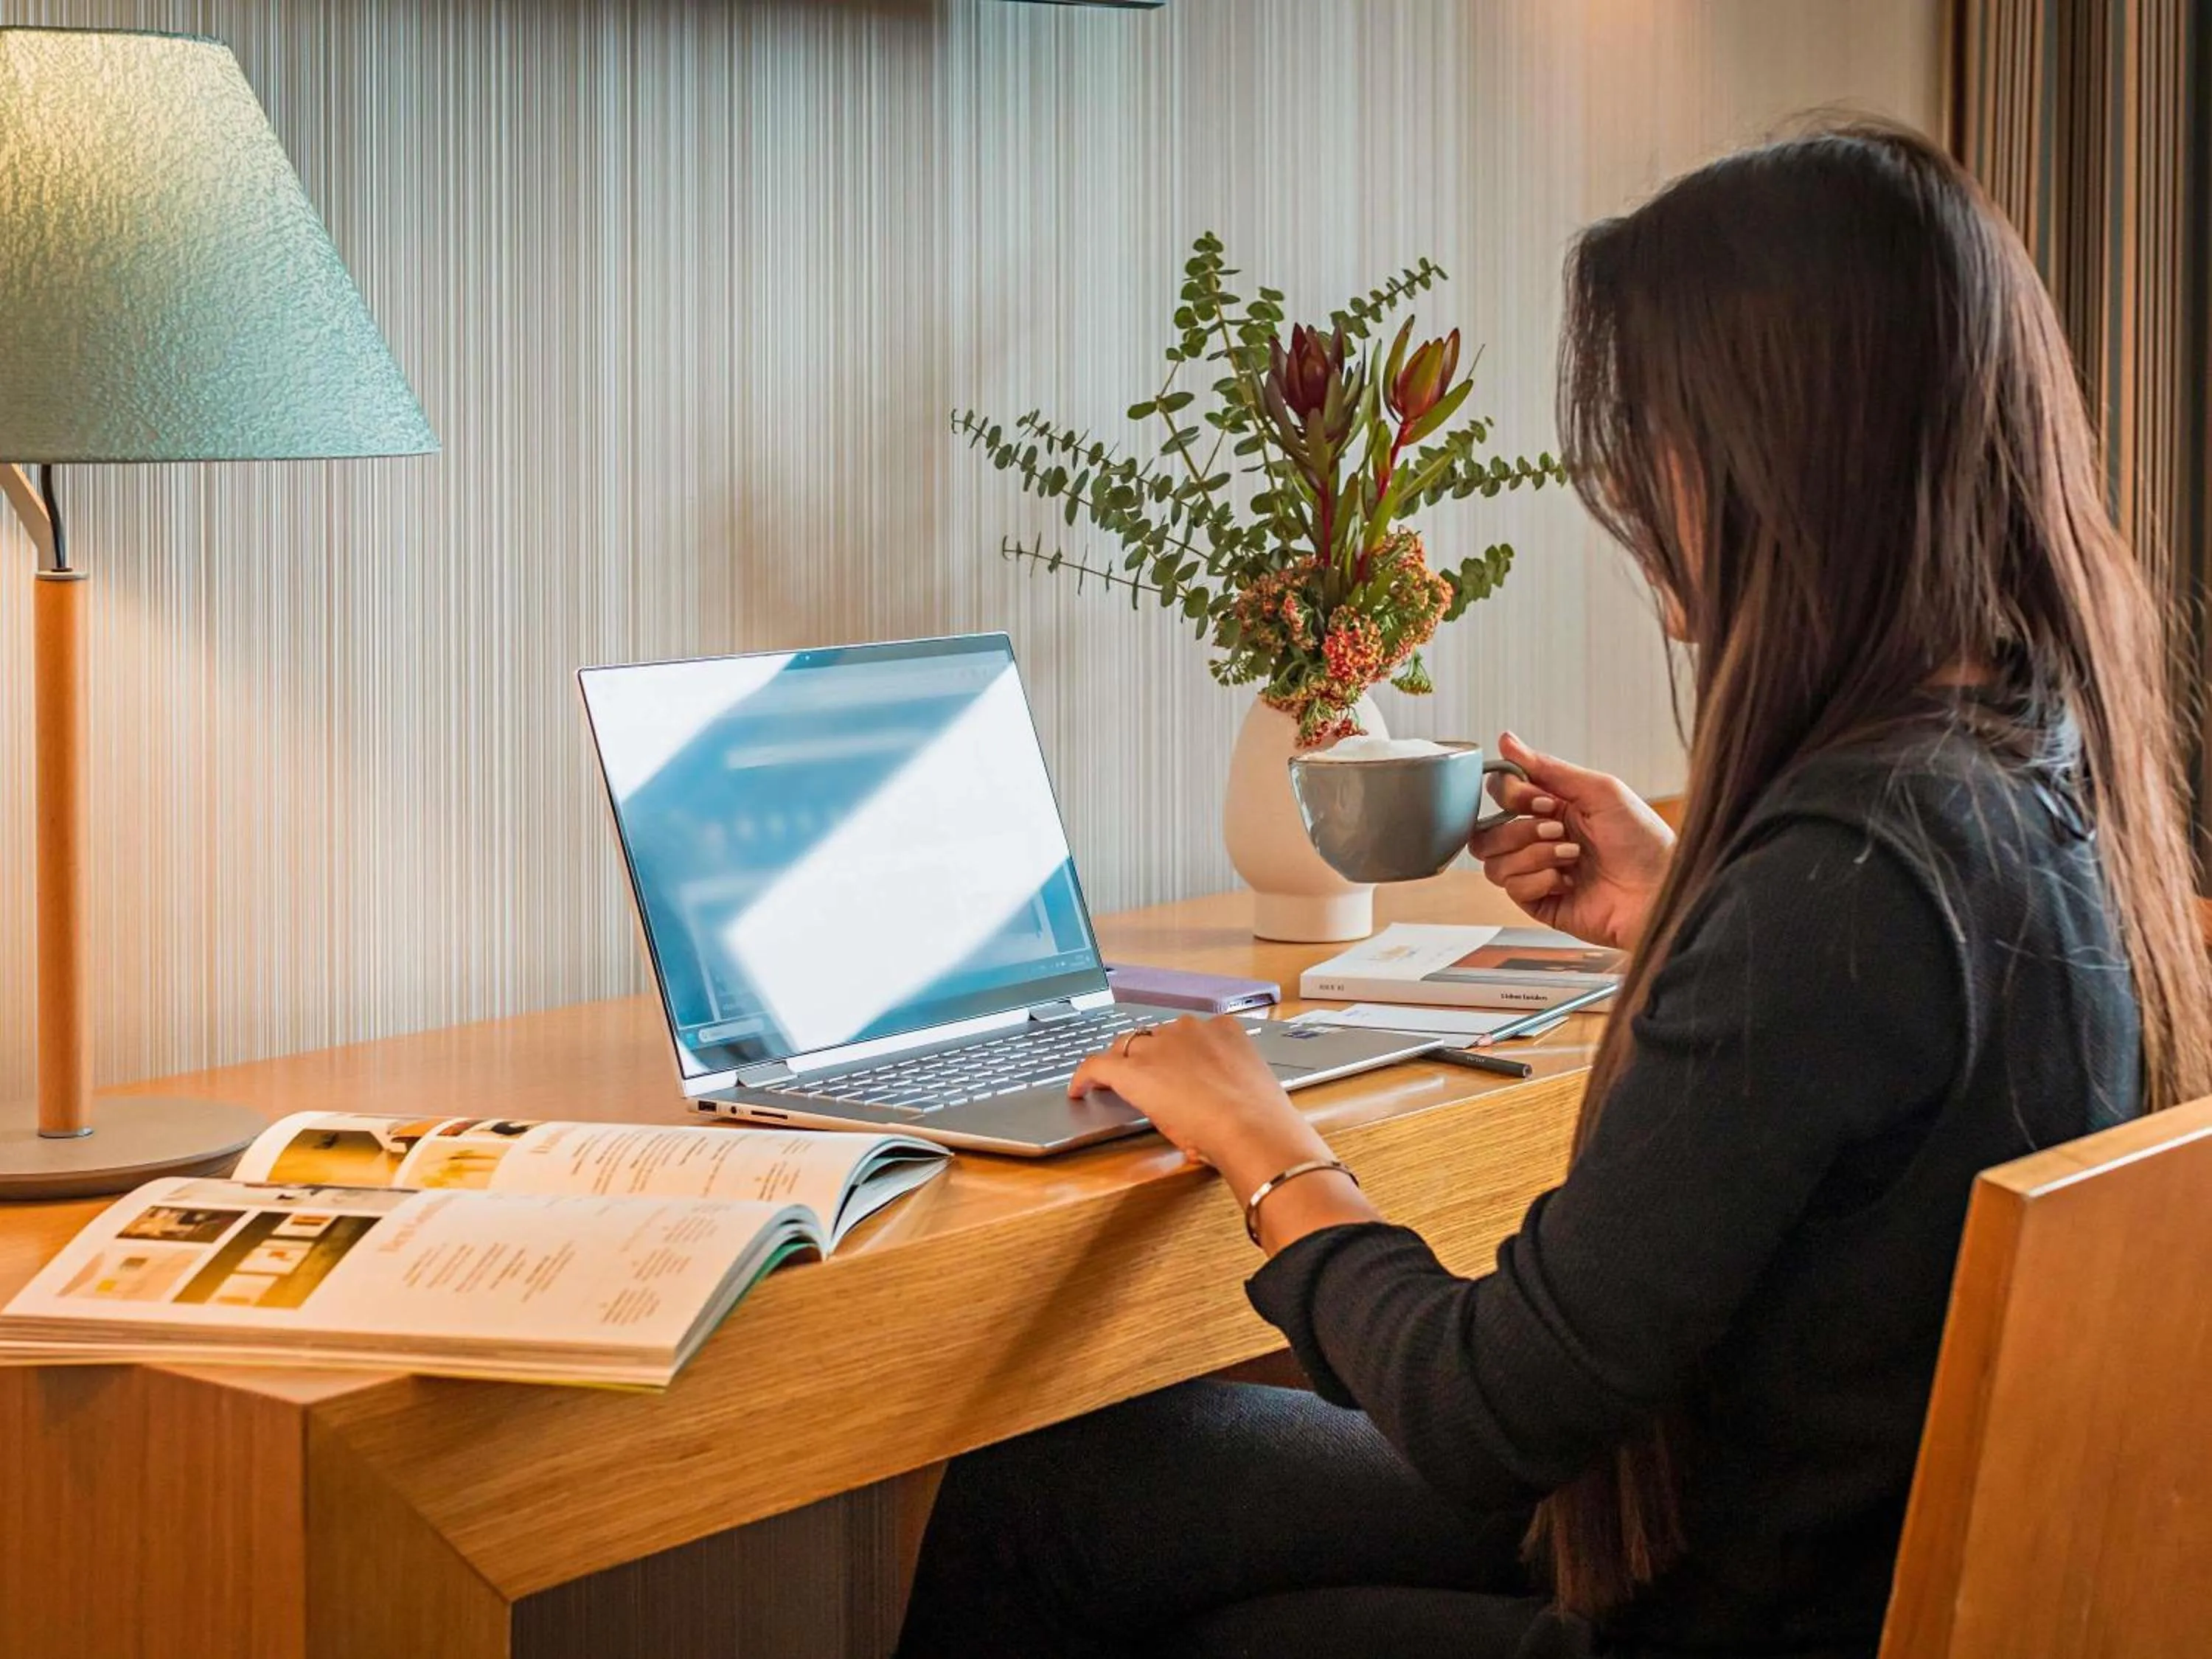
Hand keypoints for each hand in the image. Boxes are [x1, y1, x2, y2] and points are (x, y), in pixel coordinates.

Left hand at [1067, 1018, 1377, 1247]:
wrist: (1251, 1130)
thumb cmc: (1260, 1119)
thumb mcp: (1248, 1087)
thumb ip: (1229, 1082)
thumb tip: (1217, 1102)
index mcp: (1222, 1029)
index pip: (1187, 1034)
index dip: (1173, 1053)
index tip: (1169, 1066)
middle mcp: (1188, 1029)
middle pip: (1154, 1038)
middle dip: (1148, 1058)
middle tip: (1146, 1081)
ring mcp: (1158, 1047)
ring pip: (1127, 1049)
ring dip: (1124, 1067)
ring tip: (1115, 1085)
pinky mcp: (1132, 1069)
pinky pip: (1097, 1066)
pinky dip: (1085, 1076)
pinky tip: (1079, 1089)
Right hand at [1470, 731, 1674, 950]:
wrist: (1660, 890)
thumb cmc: (1644, 840)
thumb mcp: (1600, 791)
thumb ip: (1548, 768)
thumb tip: (1507, 741)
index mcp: (1553, 808)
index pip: (1501, 794)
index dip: (1512, 796)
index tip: (1542, 801)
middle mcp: (1540, 839)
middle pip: (1487, 832)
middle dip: (1519, 829)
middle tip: (1557, 831)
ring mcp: (1538, 872)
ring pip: (1493, 862)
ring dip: (1532, 855)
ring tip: (1570, 857)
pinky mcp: (1541, 903)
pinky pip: (1512, 889)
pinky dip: (1539, 881)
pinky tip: (1568, 882)